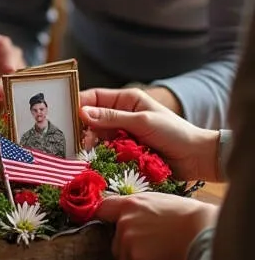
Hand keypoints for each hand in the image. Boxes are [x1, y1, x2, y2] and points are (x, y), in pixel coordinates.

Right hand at [79, 87, 219, 180]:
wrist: (196, 159)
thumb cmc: (174, 133)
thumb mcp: (142, 121)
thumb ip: (112, 117)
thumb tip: (82, 112)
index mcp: (127, 100)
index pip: (95, 97)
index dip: (79, 103)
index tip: (62, 113)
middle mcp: (121, 115)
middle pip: (92, 119)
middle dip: (82, 128)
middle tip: (73, 139)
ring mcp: (122, 135)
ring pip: (96, 137)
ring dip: (90, 145)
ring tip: (82, 153)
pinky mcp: (125, 152)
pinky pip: (105, 152)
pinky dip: (98, 156)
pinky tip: (91, 162)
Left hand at [96, 192, 217, 259]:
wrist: (201, 229)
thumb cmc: (186, 215)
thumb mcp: (157, 201)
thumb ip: (137, 209)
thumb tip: (125, 218)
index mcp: (129, 204)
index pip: (102, 209)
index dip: (105, 220)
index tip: (112, 227)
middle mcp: (124, 222)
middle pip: (115, 244)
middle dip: (130, 251)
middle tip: (152, 250)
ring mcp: (128, 241)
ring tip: (162, 256)